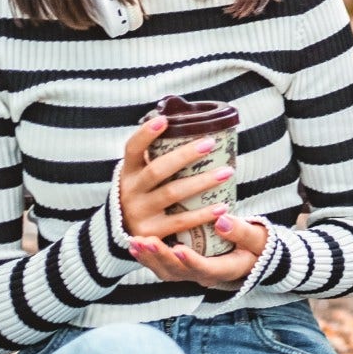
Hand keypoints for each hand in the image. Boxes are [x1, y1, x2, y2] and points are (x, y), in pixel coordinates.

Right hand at [114, 116, 268, 287]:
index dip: (145, 134)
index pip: (132, 148)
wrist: (126, 234)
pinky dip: (203, 214)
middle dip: (185, 155)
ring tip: (227, 172)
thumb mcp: (140, 175)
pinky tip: (222, 207)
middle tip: (210, 143)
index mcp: (128, 172)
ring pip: (172, 193)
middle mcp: (130, 191)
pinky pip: (181, 221)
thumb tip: (183, 123)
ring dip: (202, 182)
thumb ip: (155, 156)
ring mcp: (139, 213)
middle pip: (157, 170)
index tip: (163, 120)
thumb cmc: (144, 195)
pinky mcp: (152, 232)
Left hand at [128, 208, 269, 289]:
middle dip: (160, 257)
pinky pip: (162, 266)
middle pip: (179, 272)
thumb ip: (242, 231)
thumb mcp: (257, 237)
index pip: (205, 269)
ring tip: (135, 242)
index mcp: (225, 270)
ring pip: (166, 272)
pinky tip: (134, 245)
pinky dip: (148, 257)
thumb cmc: (256, 244)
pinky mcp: (183, 267)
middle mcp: (205, 276)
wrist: (252, 254)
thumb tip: (222, 221)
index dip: (191, 261)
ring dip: (149, 258)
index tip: (178, 248)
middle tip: (145, 241)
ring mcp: (192, 274)